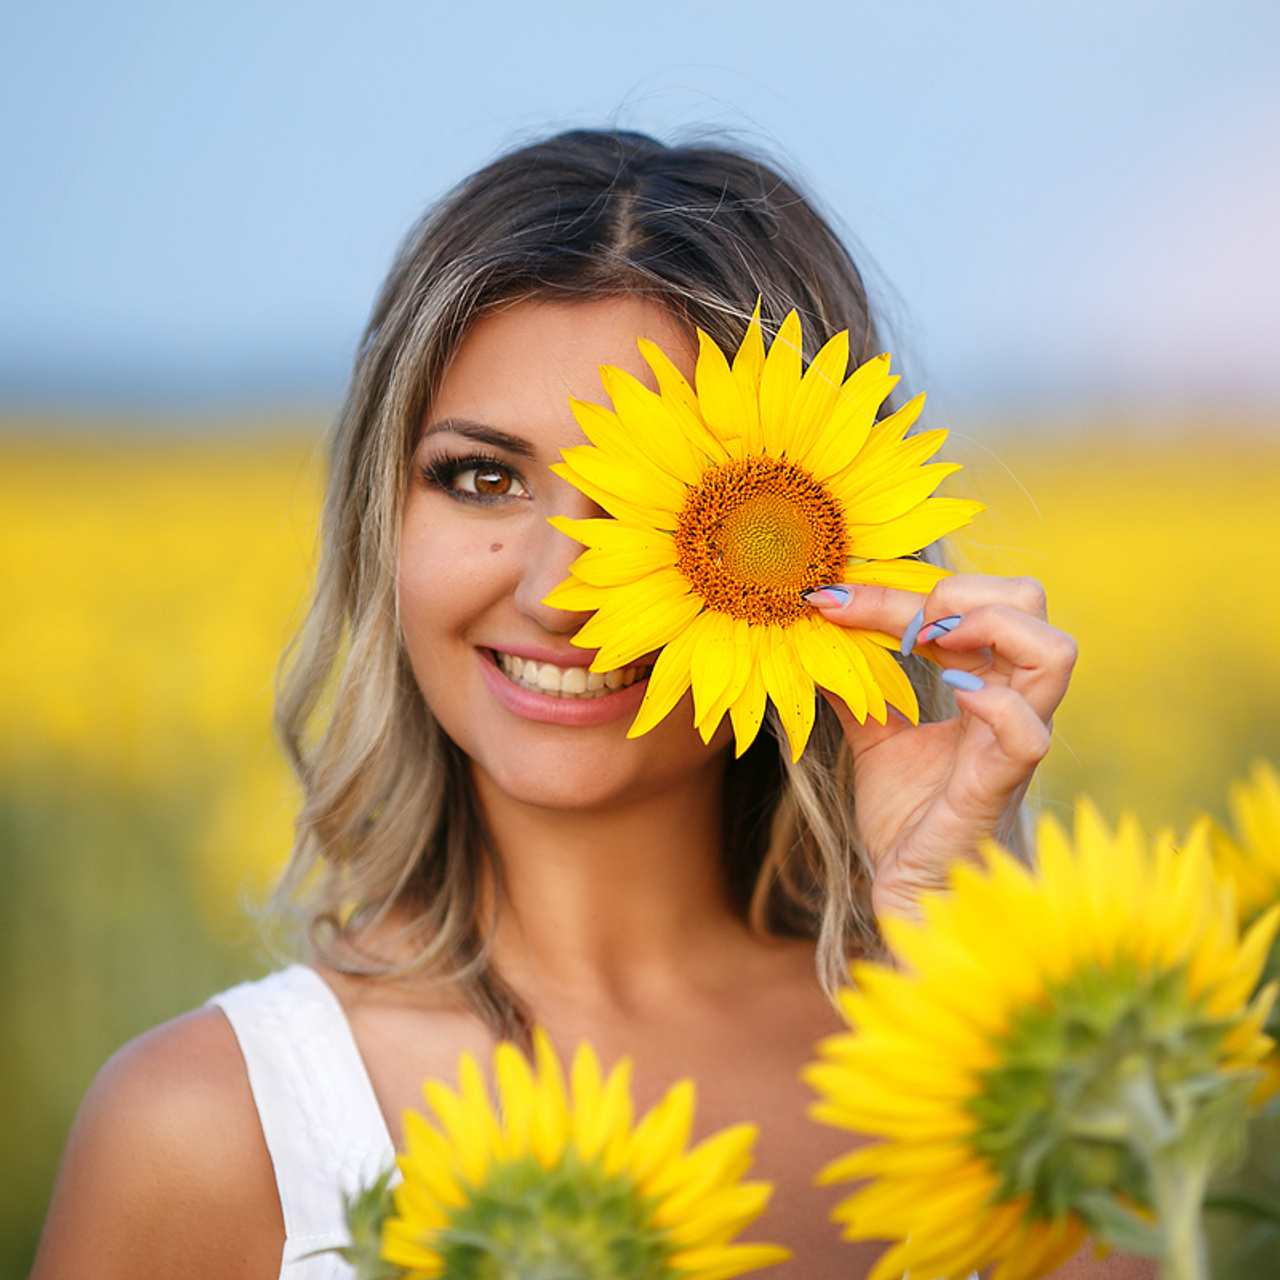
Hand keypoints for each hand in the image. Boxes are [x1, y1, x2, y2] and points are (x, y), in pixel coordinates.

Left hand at [807, 575, 1076, 921]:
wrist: (913, 895)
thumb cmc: (909, 818)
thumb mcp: (875, 739)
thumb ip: (859, 689)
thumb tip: (818, 638)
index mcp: (986, 686)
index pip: (969, 606)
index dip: (899, 592)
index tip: (829, 598)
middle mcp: (1009, 706)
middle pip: (1032, 607)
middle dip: (967, 590)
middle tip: (908, 622)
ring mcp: (1011, 744)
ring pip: (1054, 654)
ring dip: (989, 626)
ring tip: (929, 642)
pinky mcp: (996, 787)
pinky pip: (1026, 734)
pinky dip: (994, 703)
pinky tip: (951, 694)